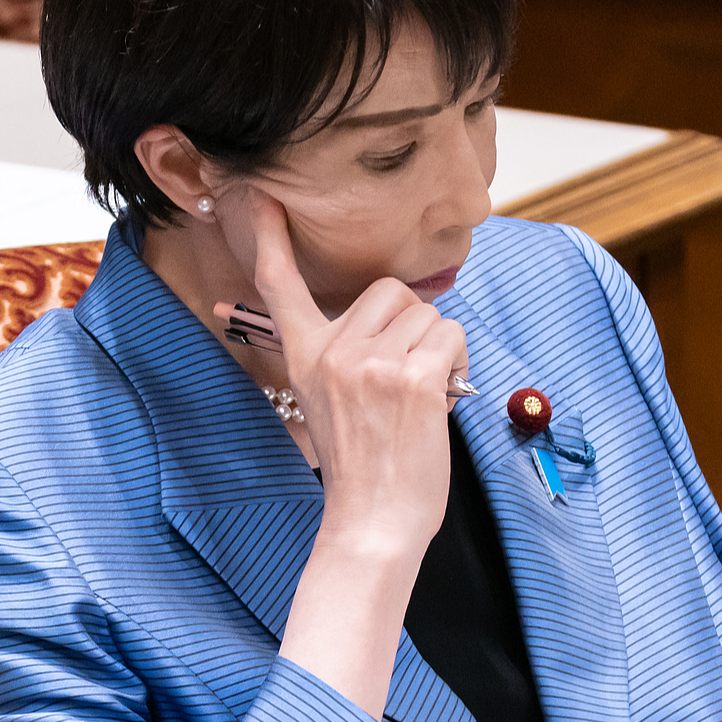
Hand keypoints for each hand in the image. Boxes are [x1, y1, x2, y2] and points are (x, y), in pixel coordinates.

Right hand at [248, 192, 468, 554]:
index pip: (280, 286)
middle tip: (409, 374)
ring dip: (441, 348)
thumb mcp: (332, 402)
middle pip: (392, 290)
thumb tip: (397, 315)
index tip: (261, 199)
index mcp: (306, 355)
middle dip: (415, 323)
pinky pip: (453, 336)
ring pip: (430, 314)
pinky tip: (442, 399)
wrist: (373, 521)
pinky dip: (460, 364)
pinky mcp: (412, 377)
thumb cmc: (364, 467)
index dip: (271, 239)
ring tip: (423, 395)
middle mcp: (333, 351)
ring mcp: (372, 362)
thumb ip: (349, 355)